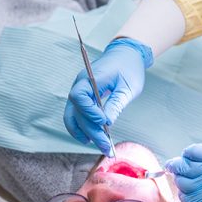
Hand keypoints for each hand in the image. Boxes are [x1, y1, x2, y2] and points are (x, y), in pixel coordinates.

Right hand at [63, 37, 152, 155]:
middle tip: (106, 146)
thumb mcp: (127, 87)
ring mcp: (79, 91)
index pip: (79, 96)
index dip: (89, 112)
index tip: (104, 122)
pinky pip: (76, 114)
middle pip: (78, 111)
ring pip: (73, 115)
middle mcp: (80, 84)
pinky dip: (80, 127)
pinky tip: (89, 138)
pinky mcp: (83, 97)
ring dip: (83, 132)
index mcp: (90, 77)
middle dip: (91, 130)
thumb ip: (116, 103)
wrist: (126, 55)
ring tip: (98, 146)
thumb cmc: (129, 69)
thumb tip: (107, 122)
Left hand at [166, 144, 201, 201]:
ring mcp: (201, 192)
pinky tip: (196, 198)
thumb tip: (193, 160)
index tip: (185, 156)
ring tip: (191, 185)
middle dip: (176, 165)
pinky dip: (186, 196)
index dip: (188, 153)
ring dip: (181, 182)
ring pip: (180, 181)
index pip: (196, 150)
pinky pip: (183, 196)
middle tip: (173, 166)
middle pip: (183, 164)